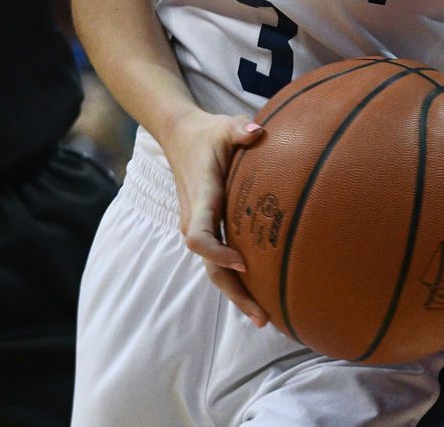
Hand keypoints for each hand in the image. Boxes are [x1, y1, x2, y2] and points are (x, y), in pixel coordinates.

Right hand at [163, 107, 268, 325]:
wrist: (179, 135)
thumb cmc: (206, 133)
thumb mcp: (222, 126)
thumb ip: (238, 129)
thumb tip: (256, 131)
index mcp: (201, 198)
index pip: (199, 236)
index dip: (217, 253)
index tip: (243, 262)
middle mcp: (196, 218)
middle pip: (209, 265)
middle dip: (234, 292)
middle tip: (263, 317)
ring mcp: (199, 224)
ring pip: (213, 267)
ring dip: (235, 292)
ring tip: (264, 316)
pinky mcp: (206, 225)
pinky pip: (217, 259)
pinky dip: (233, 278)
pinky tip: (257, 291)